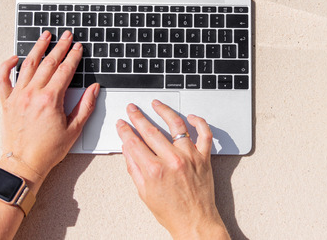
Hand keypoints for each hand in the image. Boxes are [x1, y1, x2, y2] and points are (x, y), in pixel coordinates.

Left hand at [0, 30, 99, 187]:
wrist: (24, 164)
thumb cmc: (47, 150)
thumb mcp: (74, 129)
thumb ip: (85, 106)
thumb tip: (94, 89)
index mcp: (50, 100)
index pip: (65, 70)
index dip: (73, 56)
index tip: (78, 47)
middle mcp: (32, 94)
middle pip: (48, 63)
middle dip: (60, 47)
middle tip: (66, 36)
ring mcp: (18, 96)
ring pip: (27, 64)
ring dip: (37, 48)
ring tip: (45, 36)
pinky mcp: (7, 102)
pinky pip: (3, 78)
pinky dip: (7, 65)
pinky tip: (14, 57)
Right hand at [117, 101, 228, 239]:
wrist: (195, 221)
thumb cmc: (171, 211)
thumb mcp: (144, 192)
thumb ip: (134, 168)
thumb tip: (127, 150)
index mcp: (154, 171)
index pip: (134, 143)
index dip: (125, 130)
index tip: (122, 124)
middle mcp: (172, 161)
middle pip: (151, 131)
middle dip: (138, 117)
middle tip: (132, 109)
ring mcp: (190, 157)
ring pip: (177, 125)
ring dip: (164, 111)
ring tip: (156, 104)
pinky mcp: (204, 157)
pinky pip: (204, 134)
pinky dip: (198, 122)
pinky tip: (189, 116)